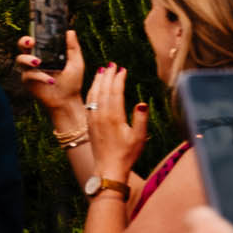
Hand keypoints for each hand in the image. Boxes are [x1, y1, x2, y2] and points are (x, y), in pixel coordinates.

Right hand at [17, 28, 89, 119]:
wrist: (67, 100)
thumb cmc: (72, 82)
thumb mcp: (75, 63)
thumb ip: (72, 47)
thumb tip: (70, 31)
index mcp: (46, 54)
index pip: (36, 41)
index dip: (33, 34)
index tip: (37, 33)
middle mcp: (35, 60)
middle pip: (22, 46)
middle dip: (24, 42)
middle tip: (32, 42)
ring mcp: (30, 70)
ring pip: (20, 59)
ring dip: (28, 59)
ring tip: (38, 62)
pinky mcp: (27, 81)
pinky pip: (29, 75)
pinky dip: (40, 77)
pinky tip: (51, 81)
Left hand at [86, 63, 150, 181]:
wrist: (108, 168)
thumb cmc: (127, 153)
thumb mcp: (139, 137)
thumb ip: (141, 119)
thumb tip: (143, 103)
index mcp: (114, 117)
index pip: (115, 92)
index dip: (118, 79)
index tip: (122, 69)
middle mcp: (101, 115)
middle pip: (103, 90)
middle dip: (107, 75)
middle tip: (112, 64)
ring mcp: (93, 119)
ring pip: (94, 95)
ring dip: (98, 81)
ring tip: (103, 70)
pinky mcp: (89, 123)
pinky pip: (89, 102)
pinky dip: (92, 91)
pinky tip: (95, 87)